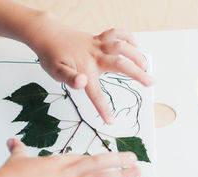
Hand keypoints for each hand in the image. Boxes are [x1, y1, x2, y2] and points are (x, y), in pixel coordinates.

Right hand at [0, 138, 140, 176]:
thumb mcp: (14, 160)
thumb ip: (18, 149)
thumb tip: (13, 140)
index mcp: (54, 162)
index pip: (81, 158)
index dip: (97, 159)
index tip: (110, 157)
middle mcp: (65, 172)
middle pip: (96, 163)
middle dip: (116, 160)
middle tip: (134, 158)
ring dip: (119, 176)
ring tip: (137, 172)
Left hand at [29, 16, 153, 123]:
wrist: (47, 34)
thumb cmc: (51, 55)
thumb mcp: (54, 71)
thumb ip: (69, 78)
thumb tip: (81, 82)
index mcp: (85, 70)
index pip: (96, 94)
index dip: (104, 109)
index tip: (111, 121)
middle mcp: (94, 57)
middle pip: (120, 64)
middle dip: (137, 74)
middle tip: (150, 83)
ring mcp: (97, 45)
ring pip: (121, 46)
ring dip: (136, 55)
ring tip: (145, 65)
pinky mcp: (97, 38)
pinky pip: (116, 34)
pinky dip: (128, 37)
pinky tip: (135, 45)